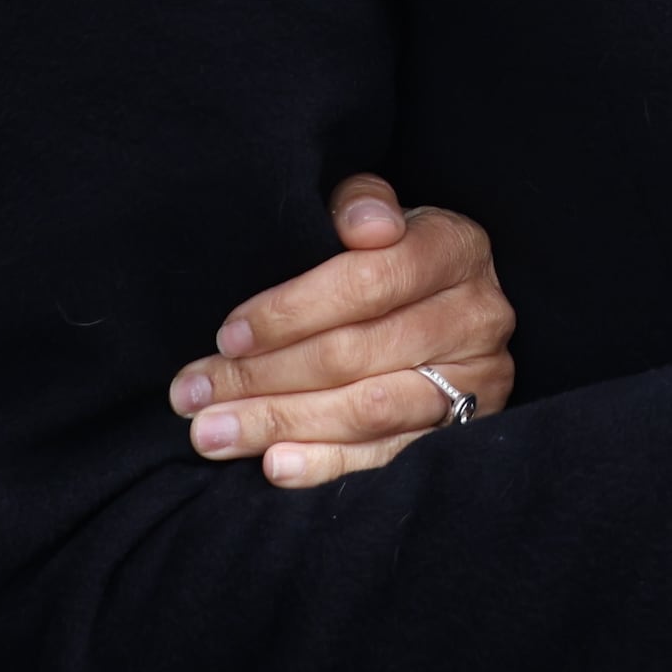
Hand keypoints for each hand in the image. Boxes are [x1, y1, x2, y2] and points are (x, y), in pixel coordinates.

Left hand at [167, 174, 517, 487]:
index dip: (293, 311)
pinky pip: (388, 457)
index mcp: (456, 248)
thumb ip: (359, 206)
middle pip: (358, 353)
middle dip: (264, 377)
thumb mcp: (373, 216)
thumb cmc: (388, 255)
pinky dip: (327, 464)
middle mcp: (477, 315)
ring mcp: (476, 380)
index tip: (228, 335)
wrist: (444, 304)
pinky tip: (274, 465)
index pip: (370, 280)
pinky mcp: (463, 433)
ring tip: (213, 434)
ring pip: (368, 410)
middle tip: (194, 393)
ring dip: (281, 423)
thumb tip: (361, 226)